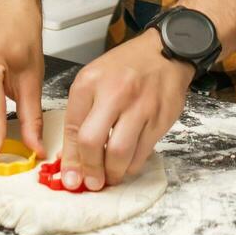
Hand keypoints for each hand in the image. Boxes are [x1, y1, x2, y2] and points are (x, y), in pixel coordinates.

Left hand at [58, 30, 193, 190]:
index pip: (74, 127)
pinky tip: (127, 164)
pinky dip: (132, 165)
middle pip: (93, 143)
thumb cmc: (126, 67)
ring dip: (113, 173)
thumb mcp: (94, 79)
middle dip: (90, 170)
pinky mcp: (160, 119)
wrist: (165, 52)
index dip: (70, 158)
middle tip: (90, 182)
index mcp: (90, 82)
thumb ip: (82, 112)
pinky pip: (143, 153)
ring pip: (120, 154)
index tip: (70, 177)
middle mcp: (114, 93)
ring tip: (109, 176)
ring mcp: (140, 107)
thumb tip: (73, 153)